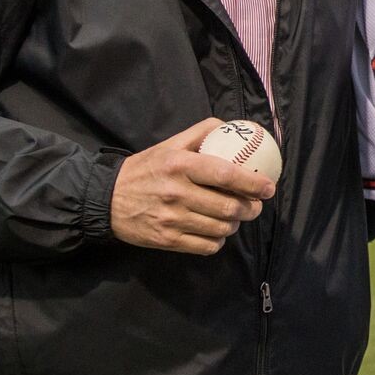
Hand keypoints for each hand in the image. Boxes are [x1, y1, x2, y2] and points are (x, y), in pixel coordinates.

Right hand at [110, 119, 276, 254]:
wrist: (106, 199)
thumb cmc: (144, 169)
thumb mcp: (169, 145)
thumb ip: (201, 133)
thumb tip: (234, 128)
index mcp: (180, 165)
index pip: (226, 175)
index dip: (253, 183)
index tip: (269, 187)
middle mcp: (177, 192)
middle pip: (229, 207)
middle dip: (250, 208)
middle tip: (254, 206)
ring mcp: (172, 219)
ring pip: (221, 228)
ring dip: (234, 224)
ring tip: (233, 217)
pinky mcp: (168, 240)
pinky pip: (207, 246)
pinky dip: (218, 240)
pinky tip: (214, 231)